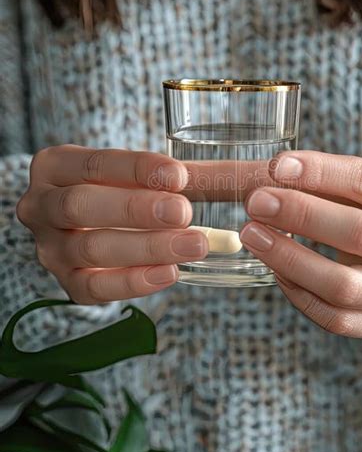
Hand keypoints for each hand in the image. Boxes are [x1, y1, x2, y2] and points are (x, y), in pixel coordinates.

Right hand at [16, 146, 207, 303]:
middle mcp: (40, 206)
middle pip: (82, 206)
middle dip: (136, 209)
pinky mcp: (64, 282)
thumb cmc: (119, 189)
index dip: (137, 170)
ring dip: (146, 247)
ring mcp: (49, 248)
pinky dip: (132, 282)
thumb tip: (231, 180)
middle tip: (183, 213)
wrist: (90, 224)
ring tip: (192, 245)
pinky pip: (93, 287)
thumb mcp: (133, 173)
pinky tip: (169, 273)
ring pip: (90, 248)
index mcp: (55, 166)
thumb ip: (169, 177)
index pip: (95, 164)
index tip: (179, 176)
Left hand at [240, 151, 361, 338]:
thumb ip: (318, 177)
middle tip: (256, 202)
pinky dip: (299, 295)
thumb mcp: (356, 185)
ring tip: (252, 235)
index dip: (319, 172)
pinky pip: (335, 319)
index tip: (276, 167)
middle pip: (359, 233)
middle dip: (300, 214)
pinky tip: (275, 270)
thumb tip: (268, 174)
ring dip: (289, 259)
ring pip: (343, 286)